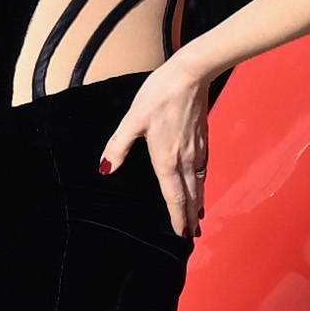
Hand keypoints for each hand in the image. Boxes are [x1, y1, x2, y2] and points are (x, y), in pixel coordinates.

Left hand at [97, 54, 210, 237]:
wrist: (191, 74)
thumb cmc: (160, 95)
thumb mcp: (133, 119)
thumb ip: (119, 146)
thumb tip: (106, 168)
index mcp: (167, 160)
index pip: (174, 197)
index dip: (178, 218)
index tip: (182, 234)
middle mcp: (186, 160)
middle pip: (190, 196)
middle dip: (190, 217)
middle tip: (192, 235)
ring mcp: (197, 150)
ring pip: (199, 184)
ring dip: (198, 202)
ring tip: (198, 217)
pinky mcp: (203, 139)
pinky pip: (203, 169)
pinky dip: (202, 183)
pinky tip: (201, 184)